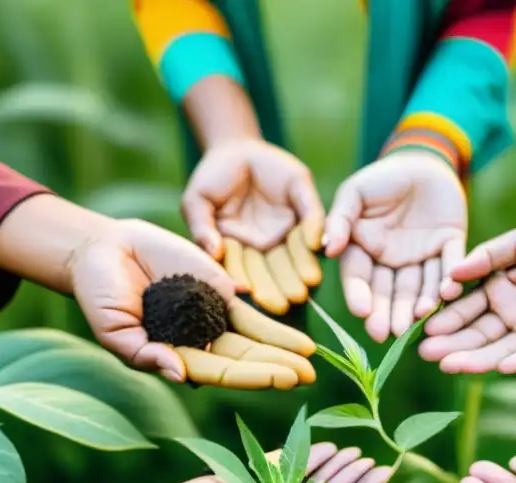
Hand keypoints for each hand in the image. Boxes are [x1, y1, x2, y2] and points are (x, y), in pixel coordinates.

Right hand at [69, 218, 316, 388]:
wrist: (103, 250)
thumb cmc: (100, 293)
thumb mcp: (114, 328)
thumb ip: (144, 353)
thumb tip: (178, 373)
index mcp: (178, 357)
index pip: (221, 371)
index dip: (253, 376)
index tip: (284, 379)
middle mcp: (201, 342)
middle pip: (246, 358)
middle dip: (278, 367)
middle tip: (310, 376)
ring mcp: (211, 316)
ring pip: (254, 336)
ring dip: (283, 348)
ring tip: (312, 358)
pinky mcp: (218, 288)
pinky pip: (250, 308)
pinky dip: (273, 320)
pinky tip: (296, 330)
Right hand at [183, 140, 323, 314]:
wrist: (236, 148)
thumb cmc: (211, 178)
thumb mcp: (197, 200)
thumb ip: (202, 226)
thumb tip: (213, 252)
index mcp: (236, 251)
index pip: (242, 272)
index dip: (247, 283)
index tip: (252, 295)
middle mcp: (262, 248)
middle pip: (270, 271)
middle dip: (279, 286)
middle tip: (288, 301)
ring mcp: (284, 232)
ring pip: (294, 254)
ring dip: (301, 268)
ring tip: (308, 282)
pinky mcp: (303, 211)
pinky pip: (309, 222)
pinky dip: (313, 232)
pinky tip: (318, 245)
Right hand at [323, 151, 466, 341]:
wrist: (423, 159)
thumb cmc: (382, 177)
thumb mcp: (355, 193)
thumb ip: (340, 219)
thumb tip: (327, 248)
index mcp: (366, 251)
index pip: (360, 278)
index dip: (359, 296)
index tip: (362, 311)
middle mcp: (393, 262)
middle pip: (389, 293)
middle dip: (388, 313)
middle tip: (387, 333)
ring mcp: (422, 257)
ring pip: (420, 287)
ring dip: (419, 305)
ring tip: (417, 319)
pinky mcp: (450, 246)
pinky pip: (451, 266)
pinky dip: (450, 280)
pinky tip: (447, 293)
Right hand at [419, 222, 515, 373]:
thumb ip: (492, 255)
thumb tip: (454, 272)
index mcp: (496, 290)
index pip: (465, 307)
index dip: (446, 317)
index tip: (425, 326)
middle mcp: (509, 315)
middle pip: (476, 333)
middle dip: (451, 343)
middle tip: (427, 354)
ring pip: (499, 348)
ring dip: (476, 358)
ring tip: (451, 366)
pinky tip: (502, 368)